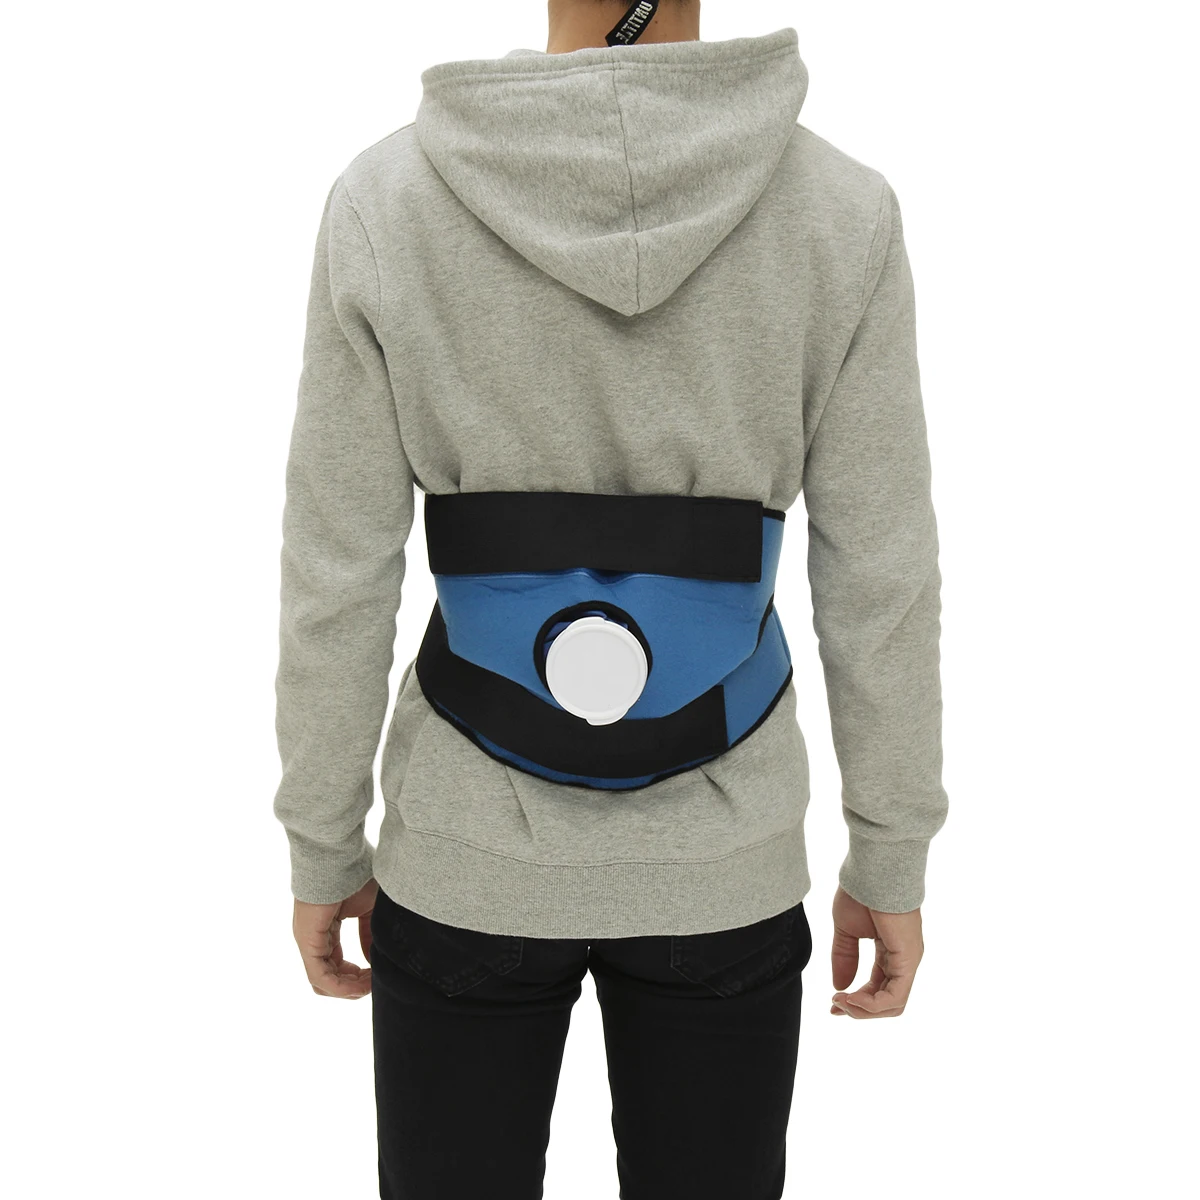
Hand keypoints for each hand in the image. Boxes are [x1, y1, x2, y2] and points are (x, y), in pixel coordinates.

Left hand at [292, 877, 378, 998]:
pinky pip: (320, 976)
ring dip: (348, 990)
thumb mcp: (368, 909)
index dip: (357, 976)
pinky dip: (341, 986)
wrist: (338, 856)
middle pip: (328, 978)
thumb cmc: (354, 874)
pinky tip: (361, 985)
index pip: (335, 965)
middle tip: (375, 984)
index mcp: (325, 930)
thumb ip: (369, 935)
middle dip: (353, 986)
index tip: (377, 976)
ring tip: (370, 987)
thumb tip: (372, 959)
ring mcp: (308, 941)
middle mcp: (313, 939)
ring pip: (323, 982)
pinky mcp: (307, 941)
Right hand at [829, 885, 922, 1018]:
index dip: (856, 1001)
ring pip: (893, 1005)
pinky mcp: (908, 959)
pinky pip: (895, 996)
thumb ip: (844, 957)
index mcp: (891, 952)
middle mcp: (903, 960)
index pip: (878, 988)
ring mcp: (908, 960)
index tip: (833, 1002)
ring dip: (864, 1010)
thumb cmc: (861, 892)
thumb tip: (839, 986)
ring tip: (842, 1002)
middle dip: (859, 1009)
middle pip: (887, 1002)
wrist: (872, 872)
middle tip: (835, 1007)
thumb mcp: (846, 930)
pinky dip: (872, 1004)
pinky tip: (852, 998)